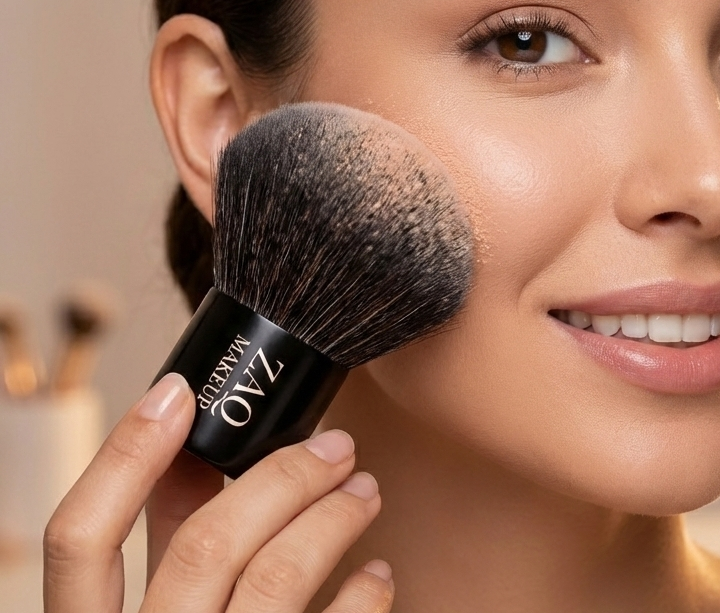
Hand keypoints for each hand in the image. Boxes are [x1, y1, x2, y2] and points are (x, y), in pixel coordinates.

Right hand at [44, 373, 392, 611]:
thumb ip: (161, 547)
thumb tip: (186, 450)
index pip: (78, 540)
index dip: (124, 456)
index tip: (179, 390)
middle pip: (206, 545)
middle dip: (282, 476)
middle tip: (336, 445)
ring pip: (276, 579)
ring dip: (332, 518)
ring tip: (365, 490)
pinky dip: (361, 597)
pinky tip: (378, 574)